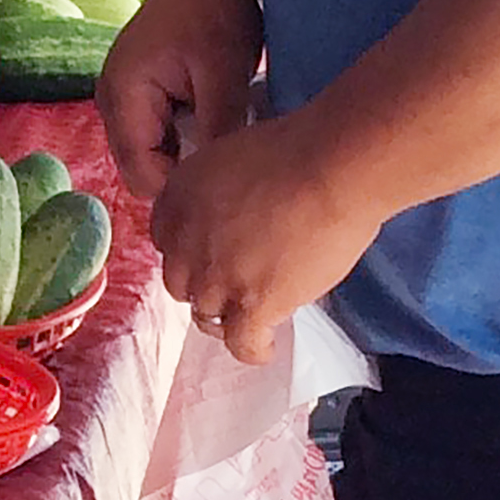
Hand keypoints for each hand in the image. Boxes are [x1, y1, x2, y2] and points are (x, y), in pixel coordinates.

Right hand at [97, 0, 260, 206]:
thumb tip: (221, 189)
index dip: (185, 188)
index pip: (145, 178)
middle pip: (144, 173)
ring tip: (226, 135)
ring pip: (153, 157)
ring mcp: (122, 100)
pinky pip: (159, 138)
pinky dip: (187, 138)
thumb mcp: (225, 75)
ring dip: (188, 155)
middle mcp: (111, 104)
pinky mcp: (138, 96)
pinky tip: (216, 120)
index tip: (229, 182)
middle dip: (185, 174)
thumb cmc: (215, 10)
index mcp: (122, 98)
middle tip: (232, 160)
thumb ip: (218, 133)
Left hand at [149, 113, 375, 365]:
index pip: (167, 241)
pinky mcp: (250, 307)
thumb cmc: (298, 151)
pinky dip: (253, 349)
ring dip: (229, 315)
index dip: (192, 251)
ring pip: (206, 314)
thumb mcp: (233, 157)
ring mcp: (215, 279)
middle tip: (239, 280)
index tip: (215, 253)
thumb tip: (233, 217)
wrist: (332, 170)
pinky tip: (266, 347)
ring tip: (254, 315)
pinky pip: (241, 344)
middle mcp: (186, 243)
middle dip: (206, 283)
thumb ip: (217, 194)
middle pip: (181, 282)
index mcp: (178, 198)